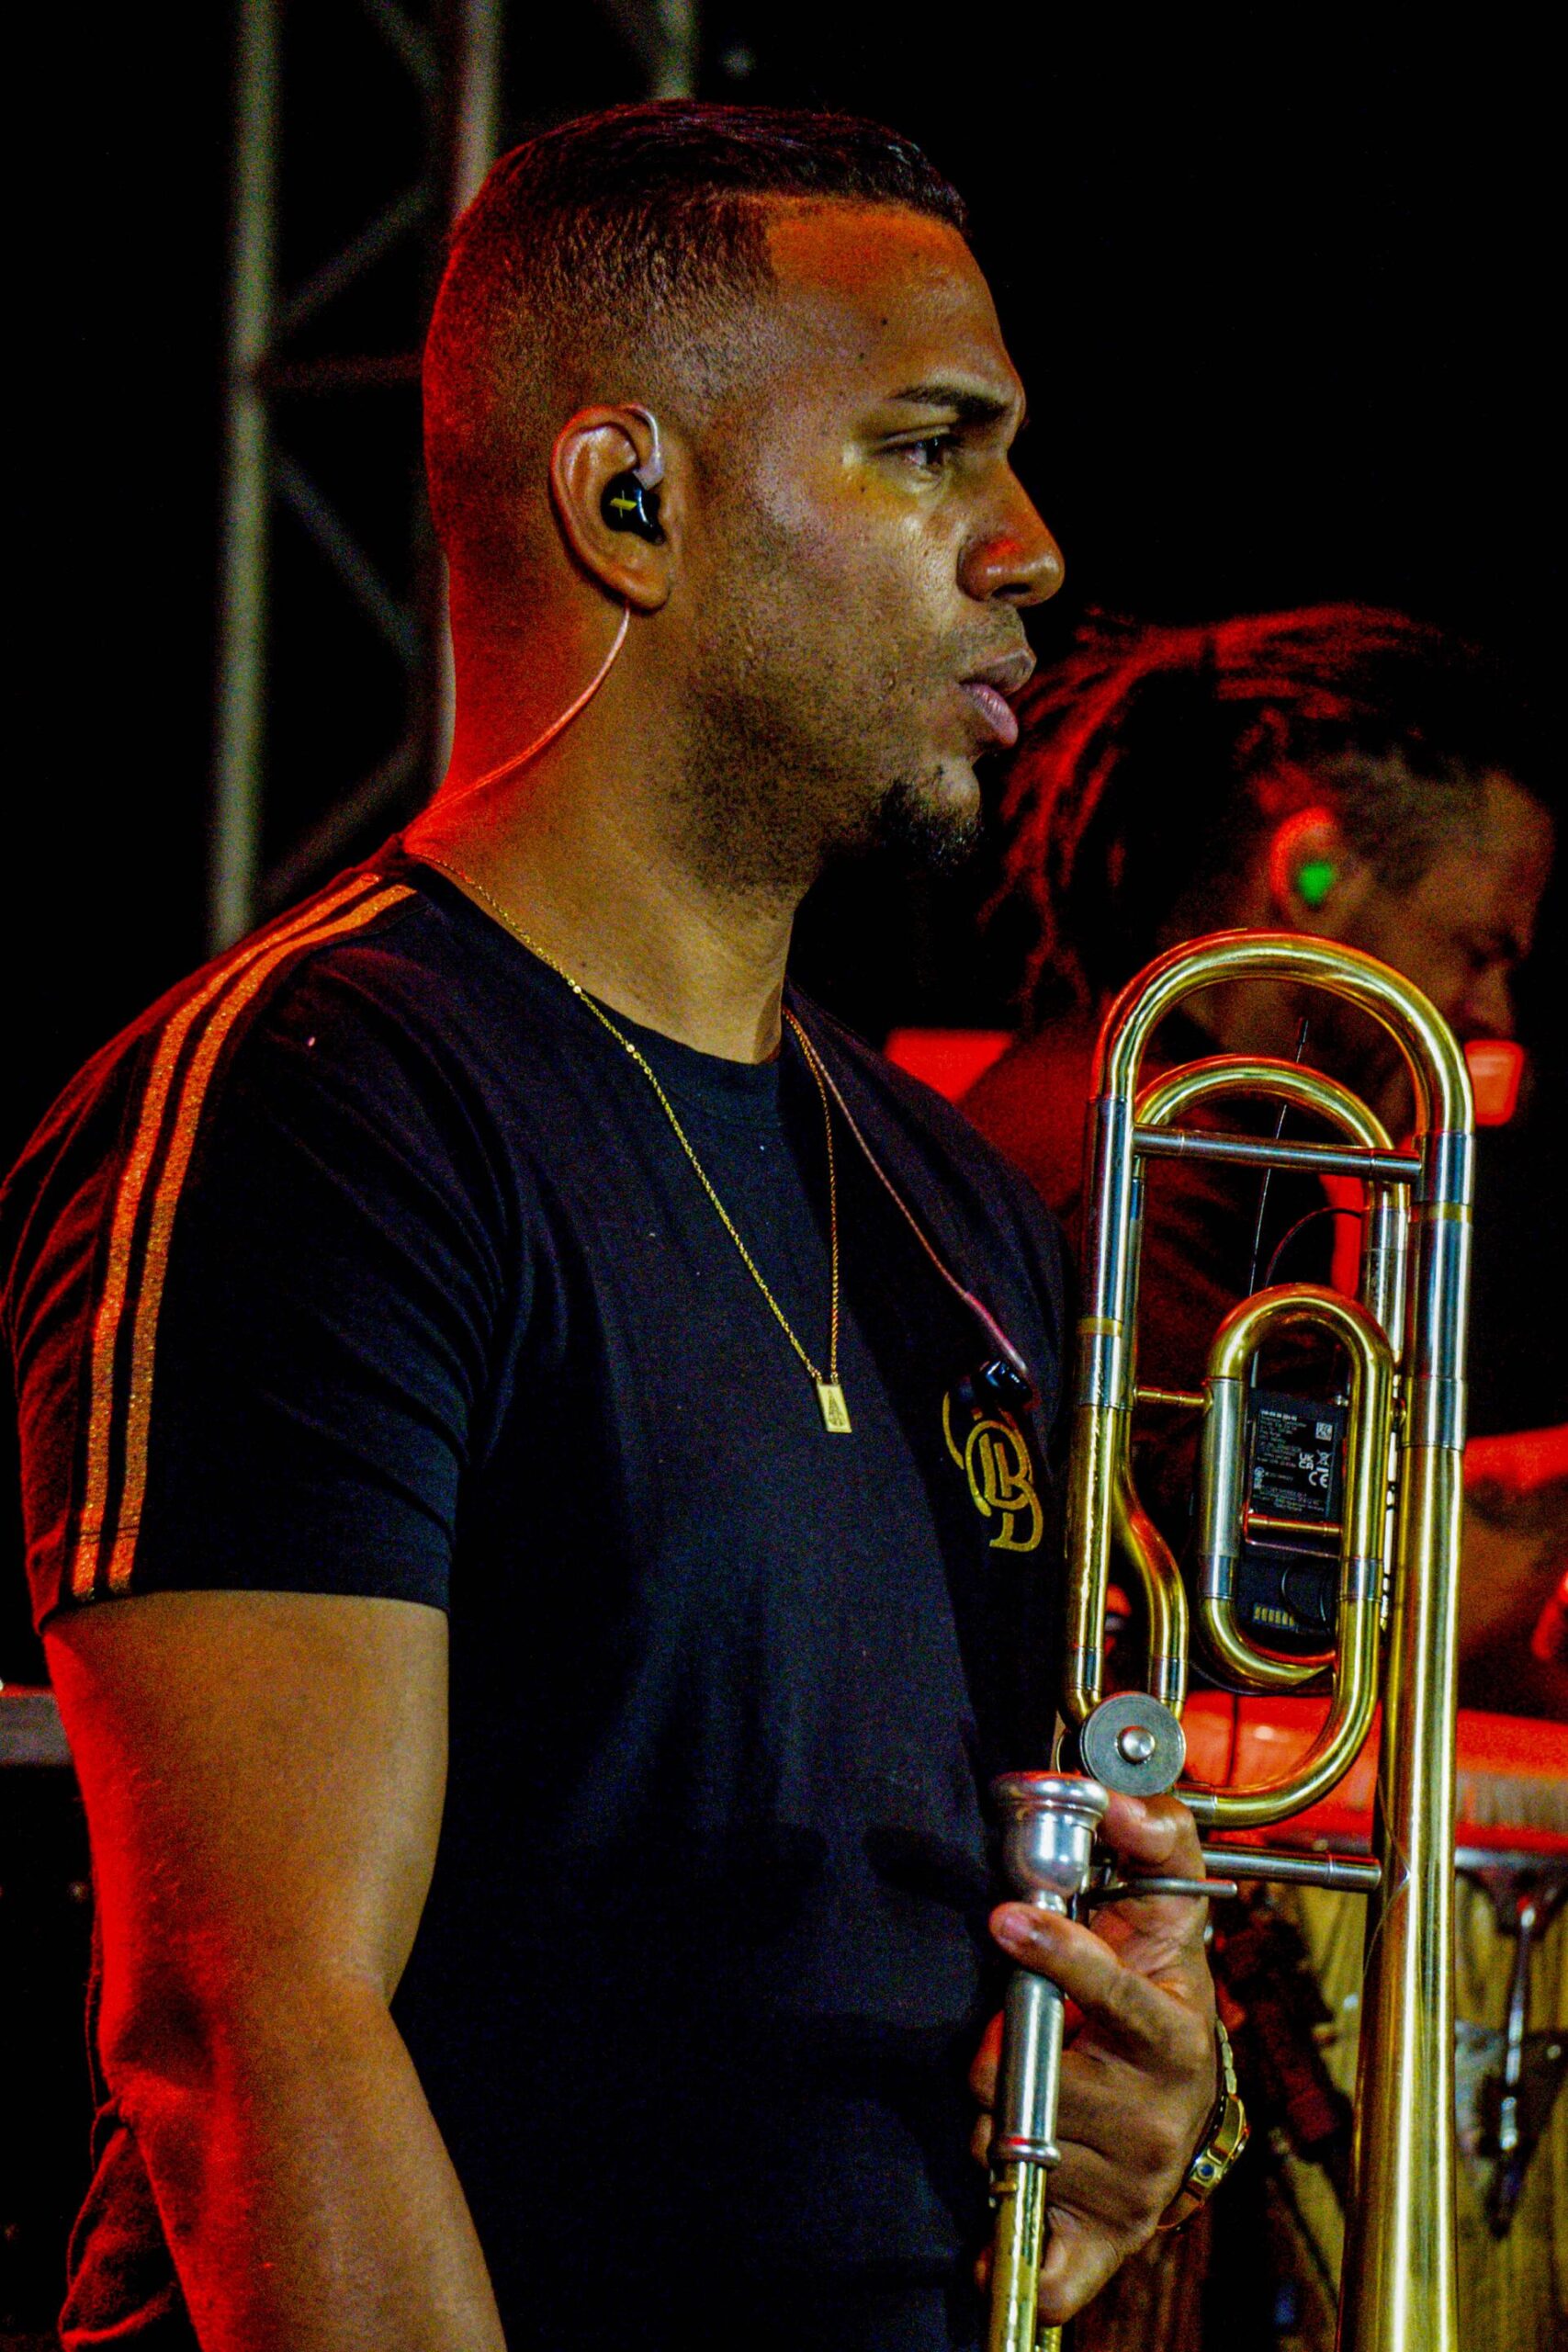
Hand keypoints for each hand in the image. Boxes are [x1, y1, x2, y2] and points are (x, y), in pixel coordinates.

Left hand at [970, 1790, 1217, 2323]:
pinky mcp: (1106, 2238)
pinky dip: (1020, 2258)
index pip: (1114, 1992)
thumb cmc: (1163, 1988)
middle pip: (1032, 2074)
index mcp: (1176, 2034)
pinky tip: (994, 2255)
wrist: (1192, 2099)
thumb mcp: (1169, 1907)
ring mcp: (1134, 2184)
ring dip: (994, 2113)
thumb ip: (1152, 1836)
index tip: (1007, 1916)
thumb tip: (1120, 1795)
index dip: (1059, 1955)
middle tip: (1016, 2033)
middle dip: (1002, 2049)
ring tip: (1030, 2087)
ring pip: (1010, 2141)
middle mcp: (1161, 2117)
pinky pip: (1053, 2264)